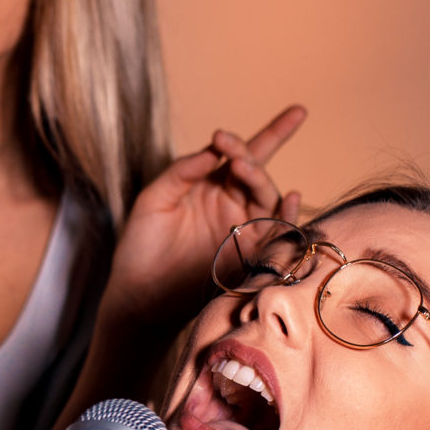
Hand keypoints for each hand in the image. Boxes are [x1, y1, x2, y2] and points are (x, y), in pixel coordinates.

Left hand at [103, 107, 306, 336]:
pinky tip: (290, 197)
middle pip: (254, 173)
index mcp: (211, 184)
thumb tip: (215, 150)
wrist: (140, 295)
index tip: (223, 134)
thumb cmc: (142, 246)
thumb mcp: (154, 199)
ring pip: (266, 197)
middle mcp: (232, 203)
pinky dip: (287, 215)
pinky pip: (277, 232)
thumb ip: (182, 171)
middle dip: (247, 158)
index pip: (242, 153)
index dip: (262, 134)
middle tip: (234, 155)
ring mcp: (243, 228)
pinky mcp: (249, 255)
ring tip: (244, 169)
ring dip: (259, 180)